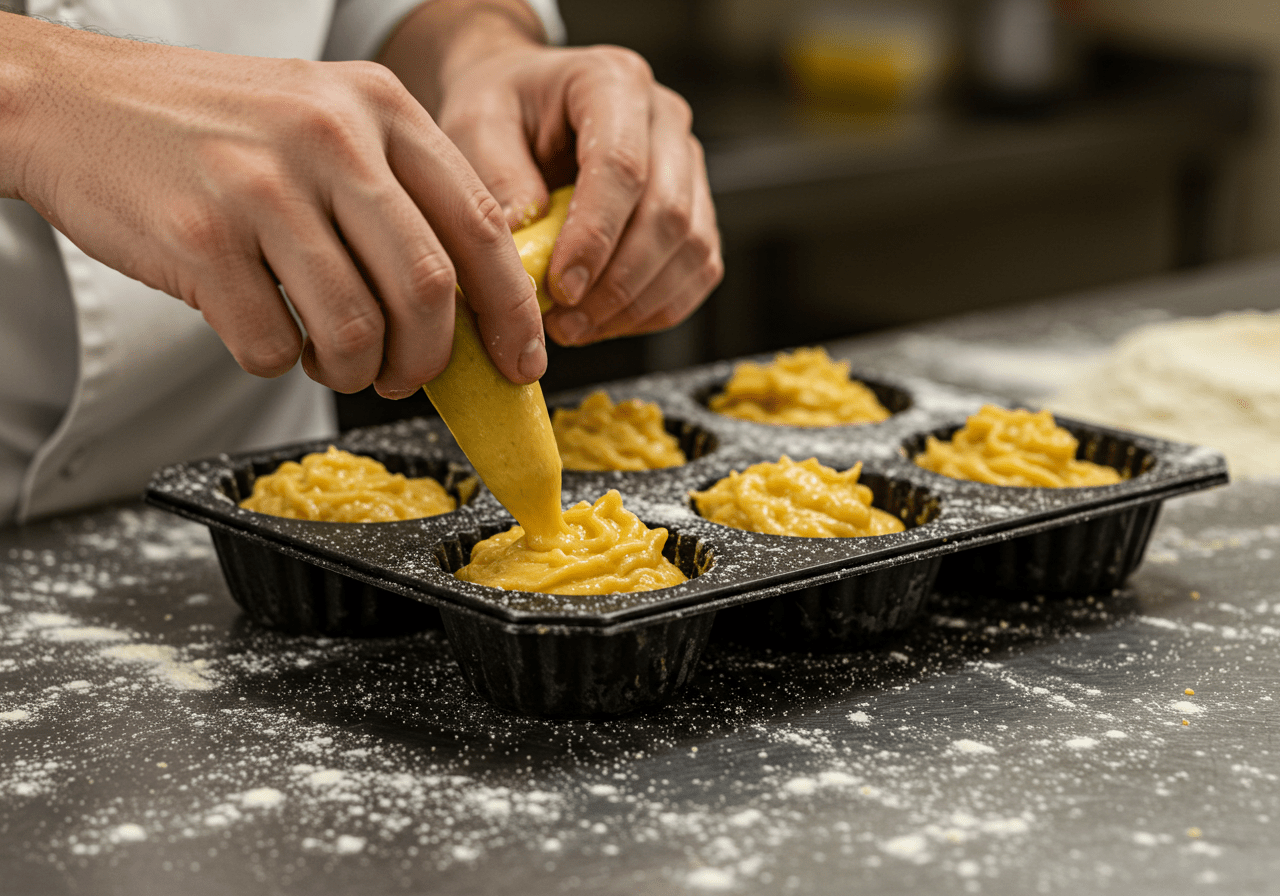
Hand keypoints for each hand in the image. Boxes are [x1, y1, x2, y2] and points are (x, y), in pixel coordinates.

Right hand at [1, 13, 545, 395]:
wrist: (73, 103)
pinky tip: (265, 333)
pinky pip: (272, 346)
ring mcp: (262, 185)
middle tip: (408, 379)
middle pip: (429, 288)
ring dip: (355, 371)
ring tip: (336, 362)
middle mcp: (329, 137)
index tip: (522, 362)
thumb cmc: (213, 128)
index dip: (512, 309)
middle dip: (431, 359)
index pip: (482, 224)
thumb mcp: (325, 122)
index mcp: (378, 106)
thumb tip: (470, 308)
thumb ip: (400, 195)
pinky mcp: (200, 238)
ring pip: (355, 328)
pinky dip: (278, 363)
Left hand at [395, 4, 723, 346]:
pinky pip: (697, 272)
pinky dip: (655, 310)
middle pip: (668, 215)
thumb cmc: (501, 110)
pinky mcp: (696, 210)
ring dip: (637, 304)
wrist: (525, 106)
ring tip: (575, 327)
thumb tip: (525, 244)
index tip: (560, 287)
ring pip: (692, 249)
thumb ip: (497, 177)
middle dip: (617, 283)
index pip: (622, 167)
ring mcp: (689, 167)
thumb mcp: (476, 125)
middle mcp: (666, 120)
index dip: (595, 237)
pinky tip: (604, 321)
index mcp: (613, 82)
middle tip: (563, 322)